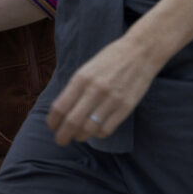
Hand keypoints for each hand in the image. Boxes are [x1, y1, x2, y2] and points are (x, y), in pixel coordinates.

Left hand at [45, 32, 164, 144]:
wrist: (140, 52)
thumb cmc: (110, 60)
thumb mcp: (86, 69)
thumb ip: (74, 88)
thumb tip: (61, 111)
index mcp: (81, 78)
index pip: (60, 107)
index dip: (53, 121)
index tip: (52, 126)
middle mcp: (95, 90)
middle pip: (72, 122)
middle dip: (63, 135)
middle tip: (61, 140)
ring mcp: (112, 100)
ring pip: (89, 129)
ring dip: (80, 136)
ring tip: (78, 135)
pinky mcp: (126, 108)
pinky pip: (107, 129)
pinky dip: (97, 134)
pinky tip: (95, 131)